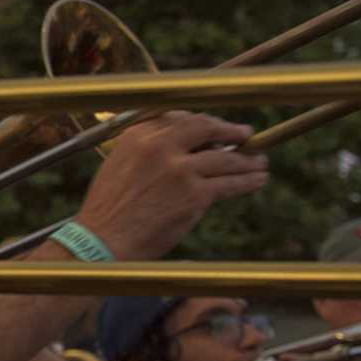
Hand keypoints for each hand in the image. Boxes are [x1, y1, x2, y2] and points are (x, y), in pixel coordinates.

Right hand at [74, 113, 267, 260]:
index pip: (179, 118)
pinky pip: (231, 183)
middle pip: (205, 128)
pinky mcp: (195, 195)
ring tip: (259, 161)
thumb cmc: (108, 210)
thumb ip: (148, 151)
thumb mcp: (119, 165)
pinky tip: (257, 179)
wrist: (101, 241)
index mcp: (138, 135)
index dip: (202, 123)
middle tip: (244, 135)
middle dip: (229, 130)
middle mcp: (160, 146)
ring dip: (247, 159)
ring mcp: (180, 170)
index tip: (213, 128)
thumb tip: (185, 149)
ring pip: (225, 157)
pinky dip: (248, 181)